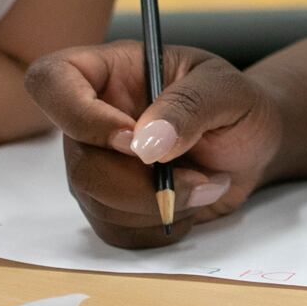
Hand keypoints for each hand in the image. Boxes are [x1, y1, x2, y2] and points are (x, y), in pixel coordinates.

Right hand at [25, 42, 283, 248]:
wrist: (254, 147)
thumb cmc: (237, 105)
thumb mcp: (227, 91)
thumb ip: (189, 106)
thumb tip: (146, 143)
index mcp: (109, 73)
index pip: (52, 81)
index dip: (78, 115)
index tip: (132, 138)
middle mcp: (93, 119)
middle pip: (79, 162)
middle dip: (140, 183)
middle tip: (197, 175)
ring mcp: (98, 165)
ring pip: (97, 203)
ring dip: (160, 205)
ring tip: (206, 183)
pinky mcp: (113, 206)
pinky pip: (118, 232)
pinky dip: (161, 227)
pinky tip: (190, 204)